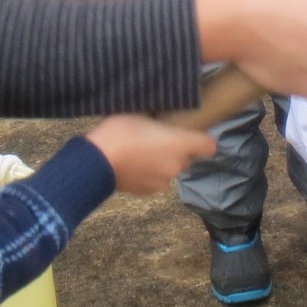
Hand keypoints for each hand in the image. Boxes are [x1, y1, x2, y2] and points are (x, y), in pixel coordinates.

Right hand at [86, 116, 214, 194]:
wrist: (97, 161)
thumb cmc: (119, 131)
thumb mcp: (141, 114)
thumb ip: (159, 121)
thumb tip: (162, 123)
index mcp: (179, 143)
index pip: (209, 146)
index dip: (203, 140)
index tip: (193, 134)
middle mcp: (177, 165)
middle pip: (187, 158)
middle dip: (177, 150)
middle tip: (157, 139)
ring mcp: (163, 181)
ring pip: (170, 169)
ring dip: (162, 163)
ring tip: (141, 152)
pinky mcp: (149, 191)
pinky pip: (156, 180)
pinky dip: (149, 174)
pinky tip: (133, 165)